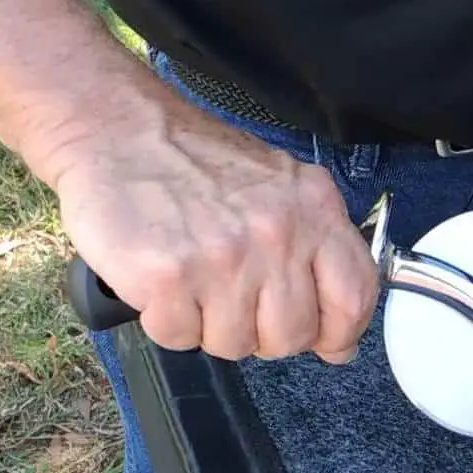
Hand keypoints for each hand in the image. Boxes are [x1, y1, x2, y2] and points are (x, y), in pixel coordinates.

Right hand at [49, 90, 379, 363]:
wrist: (119, 128)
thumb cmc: (197, 161)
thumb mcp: (281, 187)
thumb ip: (317, 248)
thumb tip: (339, 335)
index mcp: (313, 208)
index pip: (354, 297)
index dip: (340, 333)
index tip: (325, 340)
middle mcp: (275, 234)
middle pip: (292, 335)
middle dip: (262, 332)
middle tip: (234, 297)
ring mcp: (223, 257)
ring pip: (234, 345)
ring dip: (209, 325)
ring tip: (194, 278)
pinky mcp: (167, 276)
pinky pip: (179, 337)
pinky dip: (166, 319)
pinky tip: (163, 280)